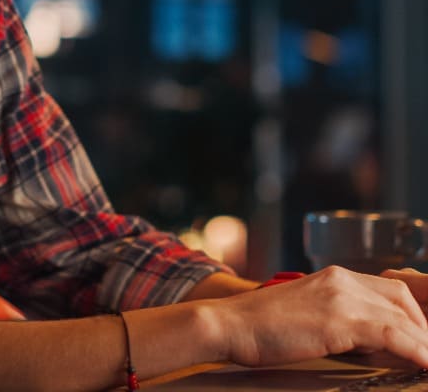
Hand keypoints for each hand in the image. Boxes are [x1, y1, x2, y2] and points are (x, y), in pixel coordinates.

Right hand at [209, 265, 427, 367]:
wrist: (232, 323)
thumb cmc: (262, 326)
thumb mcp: (308, 315)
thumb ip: (339, 320)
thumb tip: (370, 342)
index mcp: (334, 276)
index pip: (391, 291)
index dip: (413, 317)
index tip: (421, 342)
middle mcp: (341, 279)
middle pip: (402, 300)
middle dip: (423, 328)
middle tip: (426, 354)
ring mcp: (340, 297)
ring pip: (402, 318)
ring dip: (424, 343)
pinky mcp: (338, 320)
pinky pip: (393, 335)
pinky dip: (416, 351)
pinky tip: (424, 364)